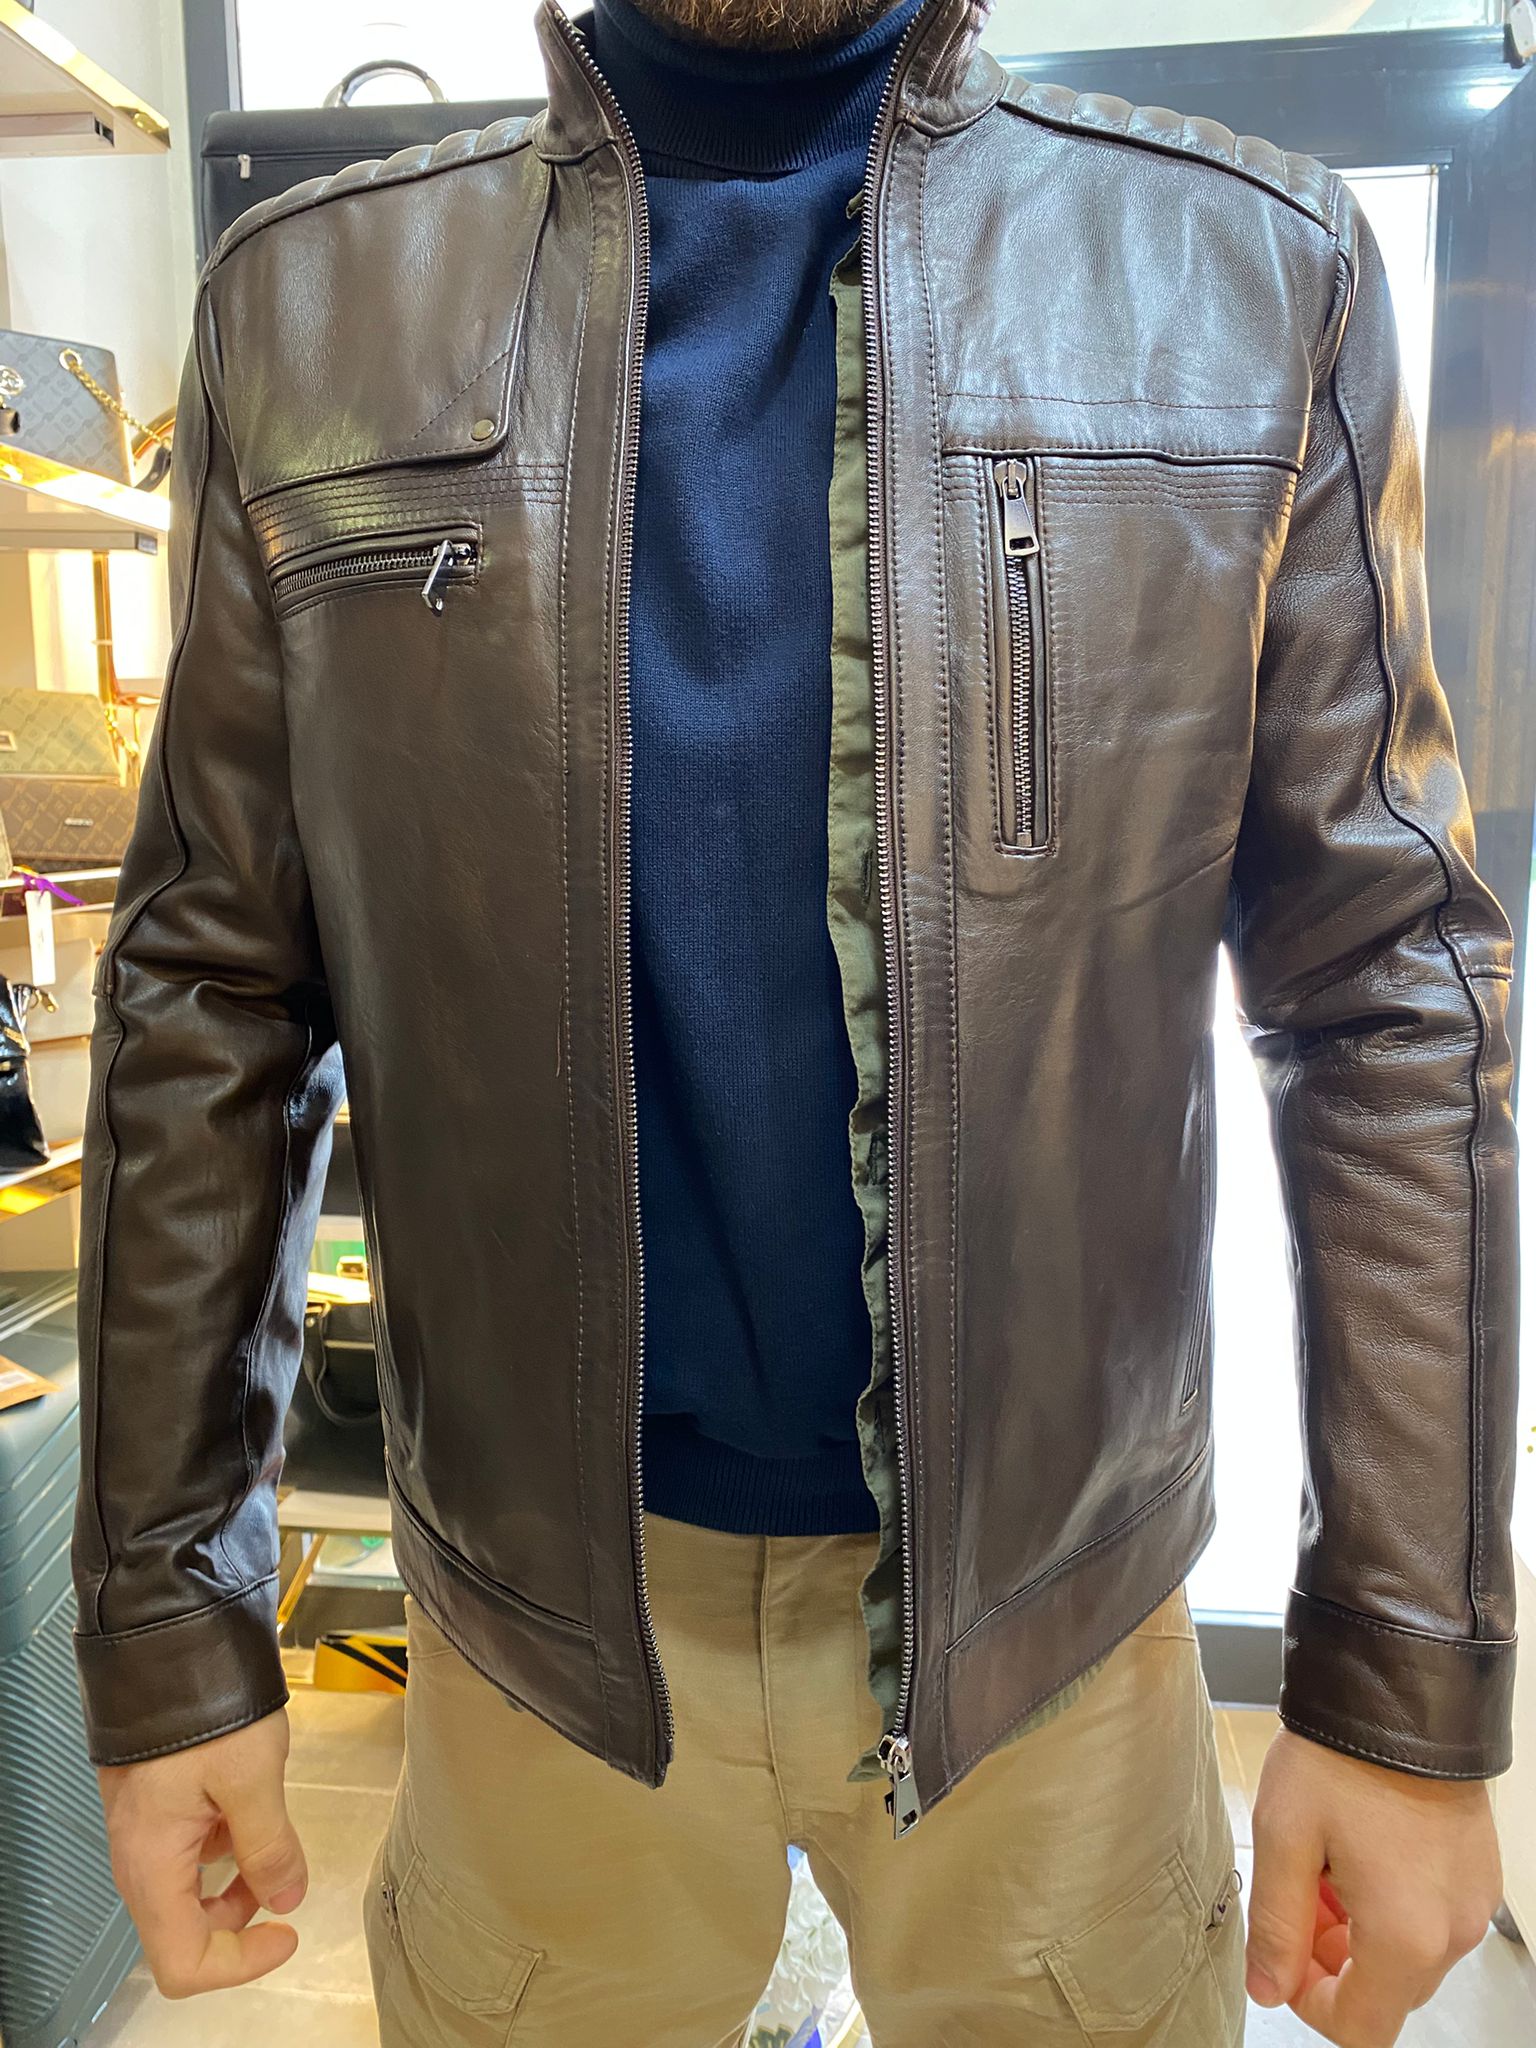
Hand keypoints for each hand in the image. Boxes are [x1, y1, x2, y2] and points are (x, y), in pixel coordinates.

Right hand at [97, 1708, 306, 1997]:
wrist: (166, 1643)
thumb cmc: (200, 1701)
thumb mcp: (253, 1777)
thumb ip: (271, 1847)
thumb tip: (289, 1896)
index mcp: (152, 1865)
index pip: (184, 1963)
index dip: (240, 1962)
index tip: (286, 1933)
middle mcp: (139, 1857)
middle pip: (184, 1932)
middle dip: (240, 1919)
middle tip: (283, 1878)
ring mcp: (145, 1830)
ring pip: (189, 1889)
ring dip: (235, 1878)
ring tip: (268, 1828)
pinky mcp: (157, 1804)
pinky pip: (189, 1849)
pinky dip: (225, 1842)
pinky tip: (248, 1801)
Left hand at [1245, 1726, 1501, 2045]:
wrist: (1402, 1693)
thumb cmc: (1342, 1758)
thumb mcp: (1284, 1837)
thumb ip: (1275, 1926)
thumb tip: (1267, 1987)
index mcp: (1405, 1936)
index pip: (1360, 2027)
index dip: (1309, 2004)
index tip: (1281, 1958)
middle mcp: (1452, 1931)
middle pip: (1385, 1991)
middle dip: (1330, 1960)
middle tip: (1297, 1895)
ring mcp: (1472, 1903)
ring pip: (1407, 1954)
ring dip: (1357, 1931)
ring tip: (1322, 1863)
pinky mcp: (1477, 1874)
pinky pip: (1431, 1919)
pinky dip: (1390, 1905)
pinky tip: (1357, 1852)